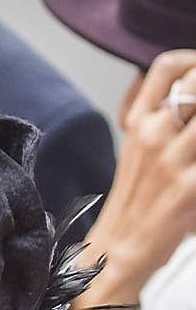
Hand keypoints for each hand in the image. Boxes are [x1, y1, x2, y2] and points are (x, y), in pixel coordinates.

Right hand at [71, 50, 195, 309]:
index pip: (165, 67)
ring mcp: (174, 162)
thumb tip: (147, 76)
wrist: (121, 250)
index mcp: (136, 124)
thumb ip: (138, 108)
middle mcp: (153, 136)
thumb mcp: (127, 146)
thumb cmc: (132, 200)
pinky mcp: (192, 188)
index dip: (192, 58)